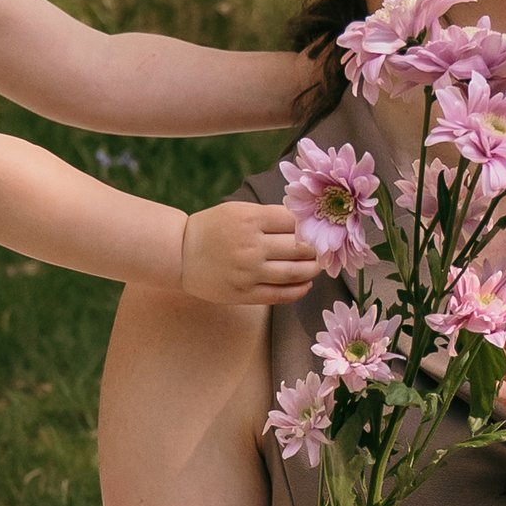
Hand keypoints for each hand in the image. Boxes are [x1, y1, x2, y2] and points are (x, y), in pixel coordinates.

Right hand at [179, 198, 316, 307]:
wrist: (180, 254)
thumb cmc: (212, 228)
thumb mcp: (237, 211)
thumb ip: (268, 215)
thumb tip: (304, 223)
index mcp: (250, 220)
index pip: (294, 222)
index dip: (310, 226)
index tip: (319, 229)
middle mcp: (251, 246)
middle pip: (300, 247)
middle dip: (317, 248)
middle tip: (325, 248)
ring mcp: (249, 272)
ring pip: (295, 272)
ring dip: (313, 269)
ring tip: (317, 265)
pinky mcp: (245, 293)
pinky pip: (281, 294)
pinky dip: (299, 289)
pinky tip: (306, 283)